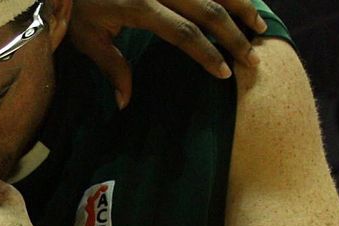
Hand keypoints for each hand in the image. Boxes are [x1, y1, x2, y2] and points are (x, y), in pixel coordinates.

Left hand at [70, 0, 267, 107]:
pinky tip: (245, 1)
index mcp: (140, 6)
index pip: (183, 32)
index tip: (224, 72)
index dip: (206, 53)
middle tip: (252, 56)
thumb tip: (124, 104)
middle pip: (208, 8)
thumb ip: (111, 66)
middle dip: (233, 34)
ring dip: (240, 5)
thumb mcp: (86, 38)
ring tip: (260, 27)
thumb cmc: (78, 6)